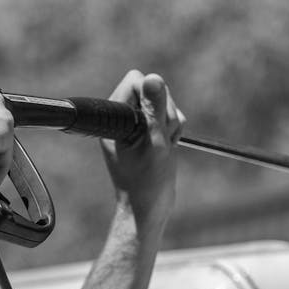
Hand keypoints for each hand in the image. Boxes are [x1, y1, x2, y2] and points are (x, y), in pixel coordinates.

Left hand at [100, 70, 184, 232]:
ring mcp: (134, 125)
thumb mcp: (156, 143)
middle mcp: (122, 118)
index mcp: (115, 117)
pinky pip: (166, 117)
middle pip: (151, 89)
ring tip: (166, 147)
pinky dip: (173, 130)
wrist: (147, 209)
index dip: (152, 96)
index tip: (156, 122)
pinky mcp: (146, 132)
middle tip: (163, 138)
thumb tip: (153, 78)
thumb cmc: (148, 182)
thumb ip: (155, 110)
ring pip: (162, 103)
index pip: (135, 80)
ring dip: (171, 122)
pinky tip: (169, 148)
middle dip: (164, 111)